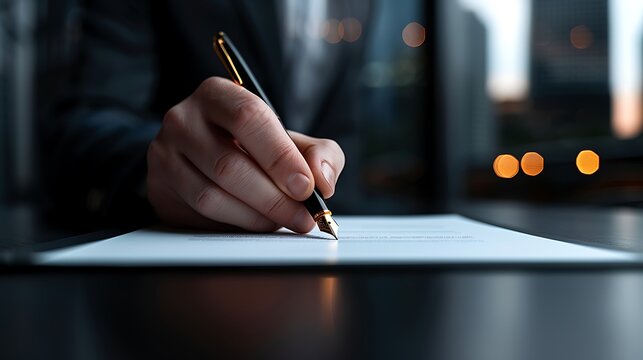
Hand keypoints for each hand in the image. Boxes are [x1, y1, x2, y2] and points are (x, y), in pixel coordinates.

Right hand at [146, 77, 344, 231]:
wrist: (204, 160)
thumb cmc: (254, 147)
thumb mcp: (291, 142)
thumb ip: (319, 153)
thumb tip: (323, 179)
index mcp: (218, 94)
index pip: (248, 117)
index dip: (280, 156)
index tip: (306, 186)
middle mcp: (183, 118)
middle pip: (229, 163)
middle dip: (274, 197)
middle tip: (302, 216)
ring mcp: (165, 153)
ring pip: (212, 194)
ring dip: (256, 215)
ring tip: (283, 221)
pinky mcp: (159, 186)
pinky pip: (199, 212)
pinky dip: (236, 223)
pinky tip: (257, 221)